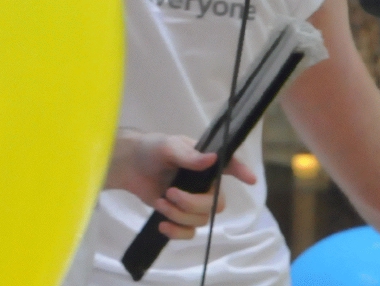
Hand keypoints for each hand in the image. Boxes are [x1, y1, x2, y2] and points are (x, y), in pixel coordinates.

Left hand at [104, 130, 259, 241]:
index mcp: (205, 163)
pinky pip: (189, 232)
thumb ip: (188, 155)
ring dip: (179, 215)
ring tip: (160, 201)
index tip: (250, 180)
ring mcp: (194, 202)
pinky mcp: (181, 215)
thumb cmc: (151, 149)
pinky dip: (177, 232)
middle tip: (170, 193)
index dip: (242, 172)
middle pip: (216, 205)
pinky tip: (162, 225)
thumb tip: (213, 159)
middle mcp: (205, 184)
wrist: (128, 166)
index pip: (229, 166)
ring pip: (201, 220)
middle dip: (193, 204)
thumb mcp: (167, 147)